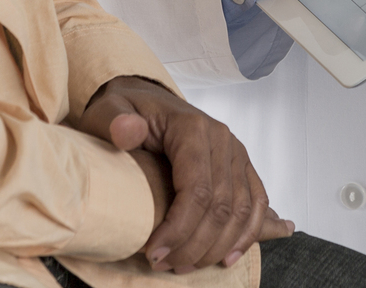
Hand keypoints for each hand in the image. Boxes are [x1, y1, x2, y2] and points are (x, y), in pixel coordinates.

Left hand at [75, 76, 293, 270]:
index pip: (197, 190)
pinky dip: (247, 234)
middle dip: (194, 245)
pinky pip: (256, 202)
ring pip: (241, 211)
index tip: (152, 253)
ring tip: (185, 265)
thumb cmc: (126, 111)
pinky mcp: (241, 165)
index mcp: (192, 127)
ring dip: (217, 247)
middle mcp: (222, 139)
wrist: (145, 100)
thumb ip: (114, 120)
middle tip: (164, 265)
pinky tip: (228, 256)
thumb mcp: (108, 110)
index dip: (178, 229)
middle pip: (220, 206)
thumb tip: (128, 130)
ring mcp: (236, 152)